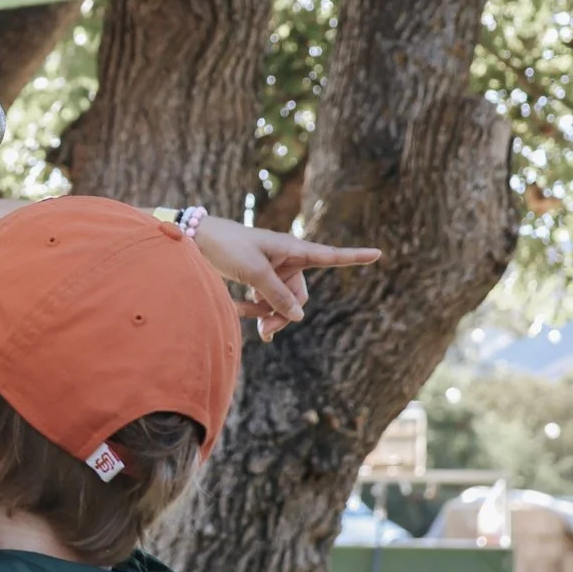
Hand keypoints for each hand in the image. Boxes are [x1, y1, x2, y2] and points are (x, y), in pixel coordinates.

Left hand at [194, 218, 381, 340]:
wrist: (194, 240)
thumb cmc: (227, 247)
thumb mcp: (254, 272)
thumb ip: (277, 295)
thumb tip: (299, 316)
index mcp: (291, 249)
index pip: (329, 255)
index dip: (354, 256)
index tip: (379, 253)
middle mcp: (286, 259)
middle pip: (298, 295)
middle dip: (283, 313)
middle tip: (265, 331)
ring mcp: (271, 270)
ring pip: (279, 302)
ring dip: (264, 312)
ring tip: (241, 314)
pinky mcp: (255, 278)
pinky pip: (263, 300)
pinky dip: (253, 307)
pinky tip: (236, 309)